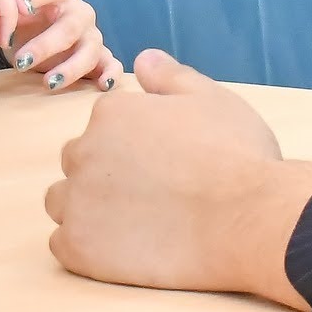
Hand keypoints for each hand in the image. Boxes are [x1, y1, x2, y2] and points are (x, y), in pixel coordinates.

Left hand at [14, 0, 117, 91]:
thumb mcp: (13, 13)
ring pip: (90, 49)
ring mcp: (92, 35)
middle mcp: (81, 11)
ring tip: (48, 83)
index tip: (22, 7)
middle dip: (45, 45)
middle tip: (21, 62)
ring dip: (70, 67)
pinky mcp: (101, 57)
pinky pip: (112, 64)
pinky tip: (103, 85)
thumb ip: (8, 8)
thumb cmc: (24, 23)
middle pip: (70, 26)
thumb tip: (0, 10)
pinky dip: (111, 74)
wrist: (33, 43)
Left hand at [45, 51, 311, 307]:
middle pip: (80, 162)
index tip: (165, 165)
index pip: (104, 128)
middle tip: (154, 195)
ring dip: (89, 210)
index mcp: (110, 112)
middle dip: (107, 175)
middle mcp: (83, 151)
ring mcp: (77, 202)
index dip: (134, 147)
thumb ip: (170, 76)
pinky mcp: (79, 248)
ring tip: (137, 225)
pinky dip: (88, 248)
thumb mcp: (210, 98)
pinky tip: (125, 251)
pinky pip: (64, 245)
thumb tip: (142, 59)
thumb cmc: (237, 156)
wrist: (248, 220)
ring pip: (63, 203)